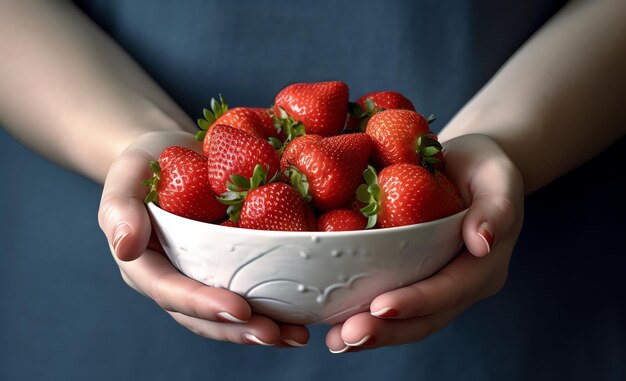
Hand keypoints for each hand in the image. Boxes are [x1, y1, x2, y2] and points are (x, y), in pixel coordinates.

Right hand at [98, 131, 308, 347]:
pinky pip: (250, 291)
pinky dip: (275, 305)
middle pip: (204, 317)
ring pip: (229, 315)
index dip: (205, 304)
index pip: (171, 291)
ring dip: (263, 329)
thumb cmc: (146, 163)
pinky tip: (305, 311)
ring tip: (297, 336)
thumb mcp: (126, 175)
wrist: (173, 154)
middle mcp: (175, 279)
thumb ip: (118, 208)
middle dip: (240, 330)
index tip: (241, 310)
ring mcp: (202, 277)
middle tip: (277, 335)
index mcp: (147, 264)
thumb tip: (125, 247)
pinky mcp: (228, 267)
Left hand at [325, 134, 523, 352]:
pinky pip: (395, 305)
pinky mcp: (418, 280)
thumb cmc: (483, 167)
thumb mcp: (497, 176)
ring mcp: (440, 288)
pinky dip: (367, 316)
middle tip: (347, 337)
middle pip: (426, 319)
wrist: (469, 168)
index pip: (450, 290)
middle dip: (387, 331)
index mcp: (484, 266)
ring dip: (373, 334)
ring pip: (409, 322)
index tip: (380, 307)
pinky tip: (336, 324)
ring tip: (336, 341)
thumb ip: (496, 207)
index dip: (417, 302)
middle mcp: (463, 286)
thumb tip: (482, 242)